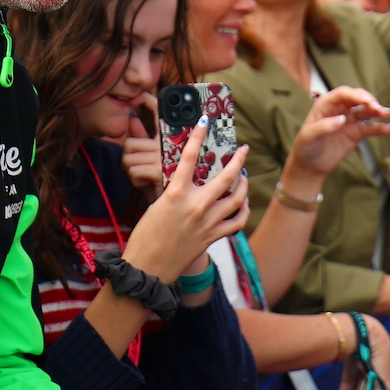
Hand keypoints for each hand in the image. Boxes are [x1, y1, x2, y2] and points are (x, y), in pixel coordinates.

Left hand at [120, 103, 164, 200]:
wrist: (179, 205)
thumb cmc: (166, 181)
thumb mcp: (154, 158)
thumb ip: (142, 138)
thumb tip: (132, 119)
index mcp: (169, 138)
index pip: (159, 112)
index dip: (147, 101)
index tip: (138, 96)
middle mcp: (168, 144)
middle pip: (129, 143)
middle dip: (127, 157)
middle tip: (135, 166)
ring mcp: (164, 157)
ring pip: (127, 158)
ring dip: (131, 170)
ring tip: (143, 176)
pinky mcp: (160, 170)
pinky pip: (133, 171)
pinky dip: (135, 180)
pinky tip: (146, 184)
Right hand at [123, 123, 247, 281]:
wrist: (147, 268)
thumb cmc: (145, 237)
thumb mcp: (156, 206)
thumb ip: (174, 192)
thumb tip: (187, 181)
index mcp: (176, 194)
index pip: (189, 157)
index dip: (197, 135)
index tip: (204, 121)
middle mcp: (195, 206)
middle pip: (227, 177)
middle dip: (238, 160)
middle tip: (242, 150)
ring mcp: (207, 222)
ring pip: (237, 198)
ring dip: (244, 185)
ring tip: (244, 176)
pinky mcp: (212, 238)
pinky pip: (236, 222)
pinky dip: (242, 211)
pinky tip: (242, 204)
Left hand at [283, 88, 389, 186]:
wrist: (310, 166)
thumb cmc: (305, 147)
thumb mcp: (309, 136)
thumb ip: (324, 127)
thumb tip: (342, 119)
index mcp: (326, 104)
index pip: (343, 94)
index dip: (355, 95)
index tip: (366, 101)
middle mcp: (340, 109)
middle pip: (358, 99)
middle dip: (369, 101)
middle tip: (377, 108)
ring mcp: (349, 121)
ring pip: (366, 111)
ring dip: (377, 111)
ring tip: (386, 114)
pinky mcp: (356, 133)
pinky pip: (370, 128)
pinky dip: (379, 128)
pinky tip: (388, 128)